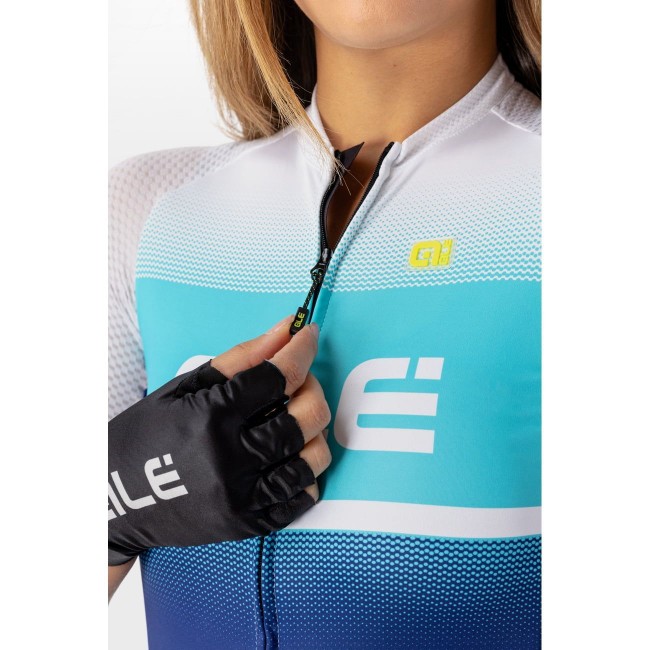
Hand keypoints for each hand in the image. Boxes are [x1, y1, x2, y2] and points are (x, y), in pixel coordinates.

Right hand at [108, 315, 330, 565]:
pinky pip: (301, 497)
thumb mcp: (185, 386)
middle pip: (306, 417)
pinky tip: (289, 456)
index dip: (301, 349)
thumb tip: (287, 328)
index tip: (308, 334)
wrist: (112, 498)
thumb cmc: (148, 433)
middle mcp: (231, 459)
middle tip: (300, 379)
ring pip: (312, 459)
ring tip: (296, 420)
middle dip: (313, 387)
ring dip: (315, 432)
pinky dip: (306, 472)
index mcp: (212, 417)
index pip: (278, 376)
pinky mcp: (247, 524)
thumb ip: (241, 357)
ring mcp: (242, 497)